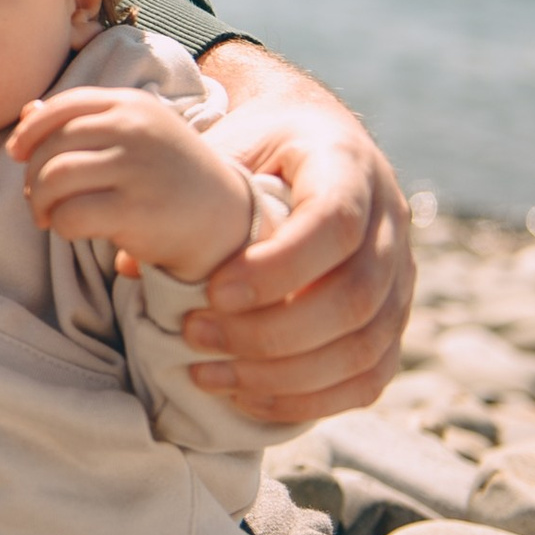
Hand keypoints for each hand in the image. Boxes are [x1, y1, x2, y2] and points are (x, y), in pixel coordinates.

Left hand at [7, 87, 253, 281]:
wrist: (227, 221)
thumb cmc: (171, 178)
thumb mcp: (135, 137)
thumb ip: (85, 122)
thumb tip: (26, 111)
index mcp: (132, 104)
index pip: (63, 106)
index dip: (30, 131)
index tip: (16, 153)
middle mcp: (134, 128)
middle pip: (51, 145)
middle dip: (32, 175)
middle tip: (38, 199)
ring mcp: (136, 167)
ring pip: (54, 178)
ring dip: (40, 203)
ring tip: (50, 217)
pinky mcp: (135, 210)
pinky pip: (70, 214)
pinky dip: (60, 226)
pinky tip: (73, 231)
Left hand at [176, 43, 414, 423]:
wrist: (315, 137)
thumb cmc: (260, 143)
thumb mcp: (229, 145)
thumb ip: (192, 193)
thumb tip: (133, 265)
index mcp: (349, 165)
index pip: (335, 224)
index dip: (279, 268)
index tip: (214, 291)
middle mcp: (390, 223)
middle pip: (354, 297)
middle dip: (270, 332)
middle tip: (194, 334)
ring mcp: (402, 277)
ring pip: (364, 348)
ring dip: (283, 375)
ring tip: (209, 373)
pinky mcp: (392, 320)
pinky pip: (368, 377)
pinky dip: (310, 398)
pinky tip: (248, 396)